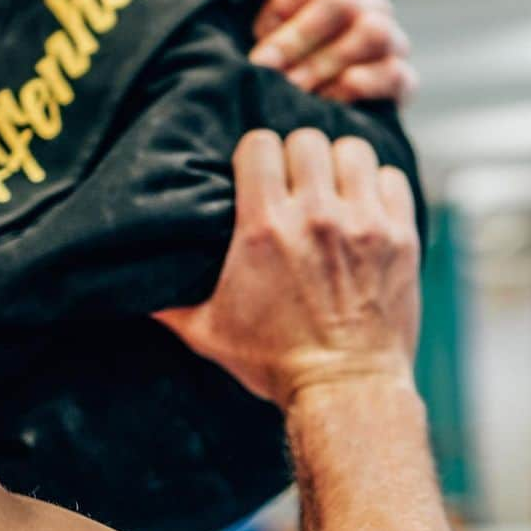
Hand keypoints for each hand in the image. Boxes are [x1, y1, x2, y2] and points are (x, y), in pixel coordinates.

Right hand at [155, 129, 419, 408]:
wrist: (344, 391)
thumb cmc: (274, 363)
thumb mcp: (207, 333)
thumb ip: (168, 302)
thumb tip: (130, 287)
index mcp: (264, 229)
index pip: (259, 144)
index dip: (255, 155)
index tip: (257, 174)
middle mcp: (315, 217)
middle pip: (306, 139)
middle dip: (296, 158)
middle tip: (296, 183)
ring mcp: (363, 224)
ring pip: (352, 150)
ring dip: (339, 165)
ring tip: (333, 189)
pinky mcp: (400, 237)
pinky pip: (392, 178)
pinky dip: (378, 186)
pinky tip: (365, 207)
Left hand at [248, 0, 417, 105]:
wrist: (320, 130)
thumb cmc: (286, 78)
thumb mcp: (267, 50)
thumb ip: (264, 37)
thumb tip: (257, 56)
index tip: (258, 31)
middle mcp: (369, 8)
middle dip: (300, 36)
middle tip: (268, 70)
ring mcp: (392, 41)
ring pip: (373, 32)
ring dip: (325, 63)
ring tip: (295, 90)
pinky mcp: (404, 80)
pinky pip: (395, 73)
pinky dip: (359, 88)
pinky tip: (328, 102)